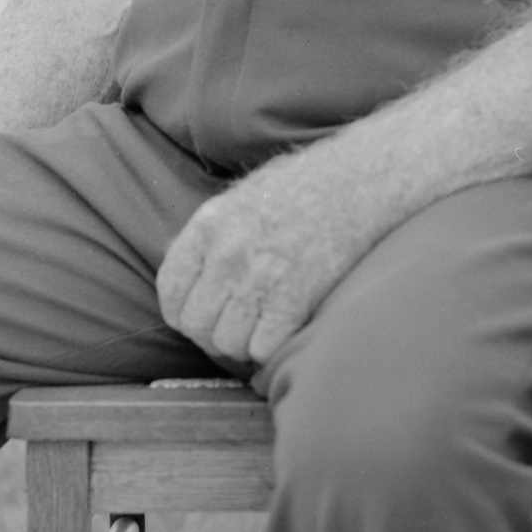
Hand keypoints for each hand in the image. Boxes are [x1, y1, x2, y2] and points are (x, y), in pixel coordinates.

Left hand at [156, 153, 368, 373]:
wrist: (360, 182)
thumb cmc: (305, 188)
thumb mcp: (242, 198)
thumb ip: (212, 238)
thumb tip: (193, 275)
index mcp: (209, 225)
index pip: (171, 290)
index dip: (183, 312)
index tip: (202, 316)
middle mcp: (227, 254)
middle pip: (196, 324)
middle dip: (214, 333)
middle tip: (238, 327)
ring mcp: (258, 279)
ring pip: (228, 343)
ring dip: (245, 344)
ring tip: (264, 328)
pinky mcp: (293, 300)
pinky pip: (263, 349)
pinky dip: (273, 348)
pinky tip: (285, 329)